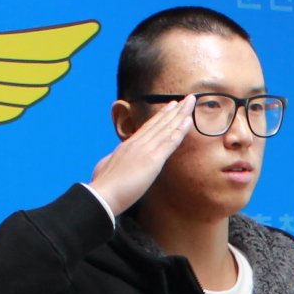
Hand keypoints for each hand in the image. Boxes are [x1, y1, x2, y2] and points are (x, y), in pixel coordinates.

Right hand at [87, 94, 197, 216]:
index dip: (160, 116)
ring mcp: (145, 150)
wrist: (102, 194)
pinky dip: (180, 130)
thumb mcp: (106, 167)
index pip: (148, 127)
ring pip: (167, 128)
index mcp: (127, 145)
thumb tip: (111, 160)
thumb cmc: (103, 185)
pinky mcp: (153, 161)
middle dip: (174, 110)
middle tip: (186, 99)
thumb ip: (113, 161)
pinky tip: (189, 121)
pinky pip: (170, 142)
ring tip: (191, 102)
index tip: (170, 107)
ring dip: (180, 114)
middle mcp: (137, 143)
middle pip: (159, 123)